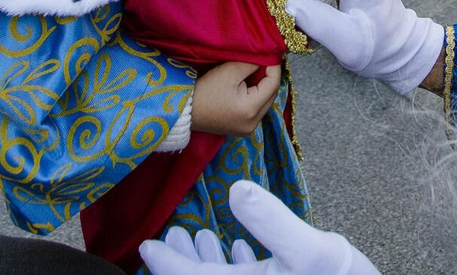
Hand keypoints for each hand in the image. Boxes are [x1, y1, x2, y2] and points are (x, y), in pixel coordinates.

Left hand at [139, 181, 379, 273]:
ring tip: (202, 235)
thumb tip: (237, 189)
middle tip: (172, 234)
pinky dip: (235, 267)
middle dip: (183, 261)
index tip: (147, 246)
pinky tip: (240, 250)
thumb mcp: (310, 250)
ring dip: (208, 261)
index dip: (167, 264)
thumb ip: (270, 221)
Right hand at [191, 61, 281, 135]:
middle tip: (264, 62)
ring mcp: (248, 129)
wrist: (184, 110)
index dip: (274, 68)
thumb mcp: (230, 71)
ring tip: (257, 72)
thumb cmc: (206, 90)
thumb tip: (266, 61)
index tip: (271, 55)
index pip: (273, 85)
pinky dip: (256, 97)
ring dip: (263, 87)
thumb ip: (252, 64)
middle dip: (270, 77)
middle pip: (271, 95)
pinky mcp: (242, 129)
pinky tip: (249, 86)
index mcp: (251, 110)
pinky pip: (257, 110)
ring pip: (265, 103)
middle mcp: (254, 123)